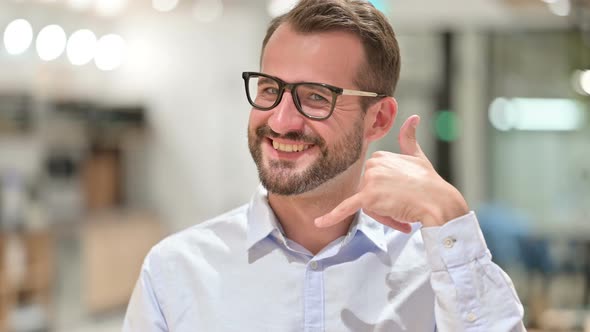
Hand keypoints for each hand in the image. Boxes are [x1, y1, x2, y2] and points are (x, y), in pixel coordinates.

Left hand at [314, 115, 468, 232]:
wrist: (438, 202)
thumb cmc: (430, 183)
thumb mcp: (418, 157)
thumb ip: (409, 138)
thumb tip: (413, 117)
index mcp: (379, 156)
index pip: (372, 181)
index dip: (387, 192)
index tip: (404, 194)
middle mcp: (372, 164)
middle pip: (367, 193)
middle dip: (384, 204)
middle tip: (405, 204)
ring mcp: (370, 180)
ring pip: (365, 205)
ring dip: (383, 213)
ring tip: (402, 211)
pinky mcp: (368, 198)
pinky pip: (346, 208)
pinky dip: (331, 217)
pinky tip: (319, 223)